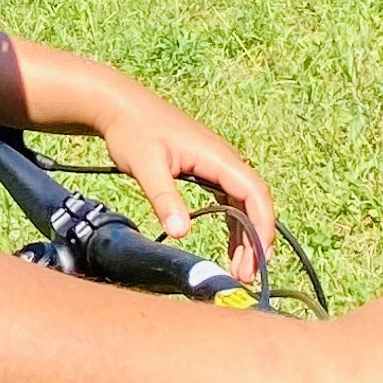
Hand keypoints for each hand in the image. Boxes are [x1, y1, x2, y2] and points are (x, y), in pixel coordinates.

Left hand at [77, 80, 277, 283]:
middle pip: (255, 202)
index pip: (254, 192)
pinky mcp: (207, 172)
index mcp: (217, 156)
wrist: (119, 107)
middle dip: (257, 239)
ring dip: (247, 236)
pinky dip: (235, 226)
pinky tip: (231, 249)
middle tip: (246, 275)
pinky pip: (230, 202)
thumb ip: (164, 198)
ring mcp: (217, 166)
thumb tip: (181, 232)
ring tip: (240, 270)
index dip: (262, 226)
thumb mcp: (146, 166)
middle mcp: (224, 160)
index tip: (259, 256)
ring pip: (245, 205)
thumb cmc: (133, 131)